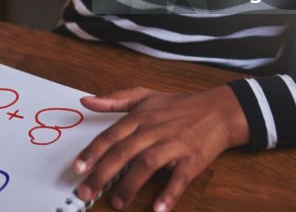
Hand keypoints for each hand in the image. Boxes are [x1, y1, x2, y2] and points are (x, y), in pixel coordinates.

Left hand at [73, 86, 249, 210]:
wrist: (217, 110)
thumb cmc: (178, 106)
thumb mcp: (144, 96)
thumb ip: (114, 99)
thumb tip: (86, 101)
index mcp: (140, 117)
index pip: (111, 135)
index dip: (93, 152)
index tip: (77, 168)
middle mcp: (154, 130)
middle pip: (124, 152)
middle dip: (103, 173)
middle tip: (86, 192)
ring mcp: (173, 144)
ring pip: (147, 164)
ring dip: (130, 185)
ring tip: (117, 202)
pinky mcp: (192, 159)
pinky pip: (179, 178)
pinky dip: (169, 193)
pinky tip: (158, 208)